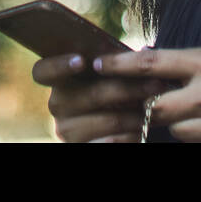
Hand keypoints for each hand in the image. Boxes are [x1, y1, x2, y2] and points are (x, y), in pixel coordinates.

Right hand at [32, 50, 170, 141]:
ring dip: (138, 114)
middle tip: (157, 84)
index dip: (59, 65)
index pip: (43, 71)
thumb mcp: (109, 76)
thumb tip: (145, 53)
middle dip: (130, 88)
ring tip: (158, 107)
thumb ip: (118, 63)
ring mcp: (67, 131)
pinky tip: (144, 129)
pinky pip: (112, 143)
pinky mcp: (79, 148)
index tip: (81, 61)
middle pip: (92, 95)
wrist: (111, 128)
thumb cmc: (112, 92)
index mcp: (60, 80)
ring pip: (109, 120)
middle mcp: (58, 105)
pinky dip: (133, 135)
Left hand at [92, 47, 200, 141]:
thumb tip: (147, 62)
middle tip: (131, 100)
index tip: (97, 65)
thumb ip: (187, 61)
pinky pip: (191, 142)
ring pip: (172, 128)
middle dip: (142, 104)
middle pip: (153, 105)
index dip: (119, 66)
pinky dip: (192, 133)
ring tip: (192, 108)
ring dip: (173, 120)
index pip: (149, 64)